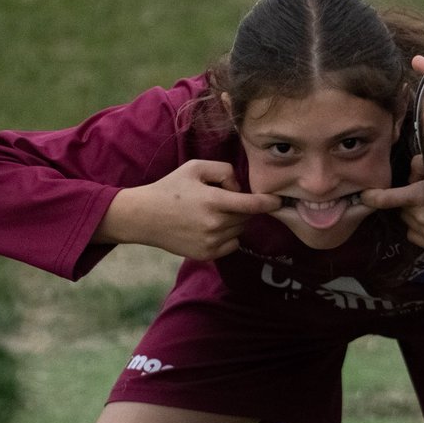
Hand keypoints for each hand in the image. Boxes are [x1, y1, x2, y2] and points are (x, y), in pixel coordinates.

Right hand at [97, 160, 281, 260]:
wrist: (144, 217)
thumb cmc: (170, 188)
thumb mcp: (195, 167)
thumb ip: (224, 171)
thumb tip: (240, 188)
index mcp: (214, 201)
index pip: (253, 205)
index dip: (269, 202)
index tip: (279, 201)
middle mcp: (215, 224)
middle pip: (247, 217)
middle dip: (243, 207)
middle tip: (224, 199)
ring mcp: (211, 242)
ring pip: (240, 230)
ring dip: (235, 221)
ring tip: (213, 212)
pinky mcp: (207, 254)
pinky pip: (232, 244)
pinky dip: (229, 236)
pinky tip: (211, 227)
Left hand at [359, 154, 423, 251]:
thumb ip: (421, 166)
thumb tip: (411, 165)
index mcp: (418, 197)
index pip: (388, 199)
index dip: (373, 197)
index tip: (363, 196)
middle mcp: (419, 217)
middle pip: (401, 210)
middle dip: (408, 203)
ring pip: (409, 223)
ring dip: (415, 217)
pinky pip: (416, 235)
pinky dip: (421, 229)